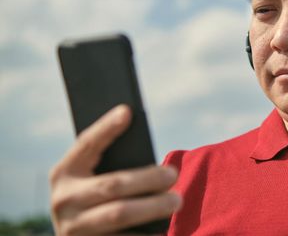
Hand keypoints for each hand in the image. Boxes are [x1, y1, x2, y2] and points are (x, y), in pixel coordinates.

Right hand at [49, 105, 181, 234]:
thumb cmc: (95, 198)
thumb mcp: (92, 177)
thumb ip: (111, 162)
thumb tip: (144, 145)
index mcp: (64, 173)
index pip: (86, 144)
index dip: (106, 127)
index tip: (127, 111)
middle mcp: (64, 200)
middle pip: (112, 184)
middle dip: (147, 179)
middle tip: (173, 174)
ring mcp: (73, 228)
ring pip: (119, 214)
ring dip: (152, 207)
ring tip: (176, 200)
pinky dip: (147, 233)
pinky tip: (163, 229)